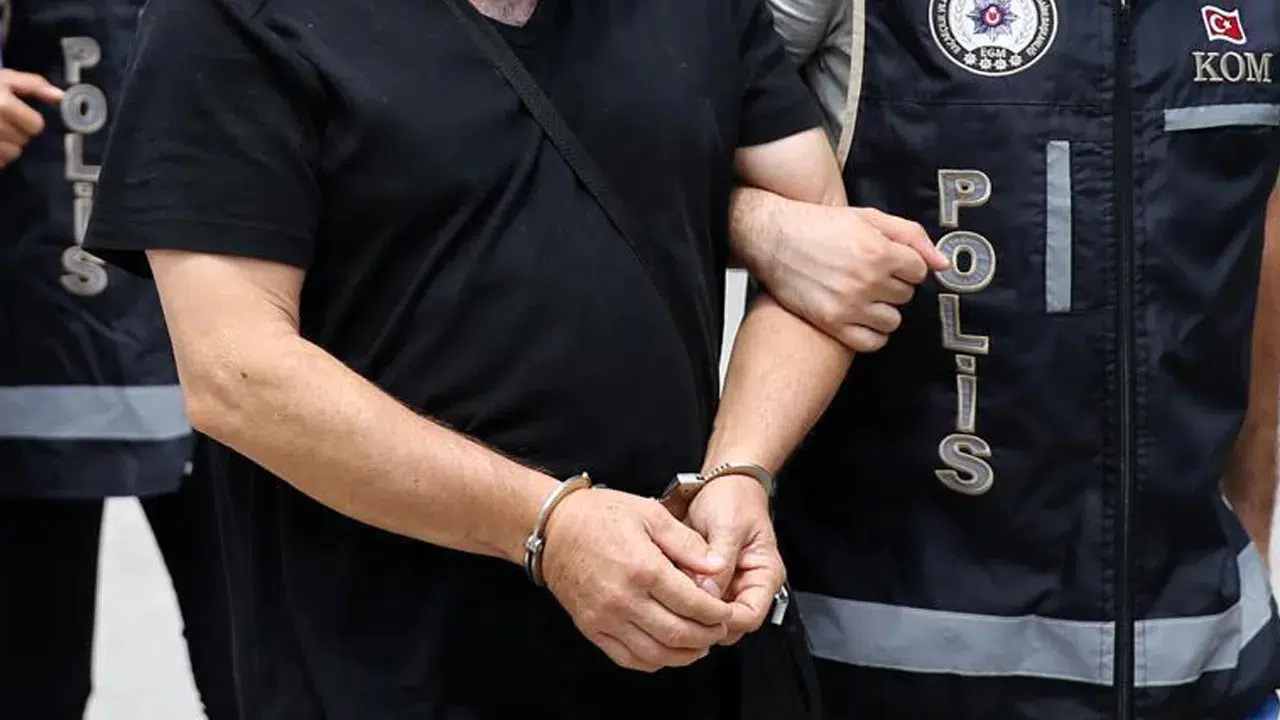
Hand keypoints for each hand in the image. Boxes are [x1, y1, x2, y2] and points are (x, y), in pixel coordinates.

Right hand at [0, 70, 63, 167]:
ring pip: (12, 155)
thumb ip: (33, 85)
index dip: (29, 120)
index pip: (36, 126)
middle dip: (16, 132)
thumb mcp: (3, 78)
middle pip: (24, 141)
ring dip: (6, 146)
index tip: (16, 113)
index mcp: (2, 105)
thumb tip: (61, 97)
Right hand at [541, 488, 733, 671]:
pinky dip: (654, 661)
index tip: (728, 613)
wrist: (554, 528)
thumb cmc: (601, 515)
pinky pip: (628, 658)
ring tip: (700, 645)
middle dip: (707, 636)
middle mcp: (624, 599)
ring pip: (655, 653)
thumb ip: (687, 544)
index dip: (717, 614)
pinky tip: (668, 652)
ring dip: (684, 654)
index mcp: (643, 569)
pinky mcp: (591, 628)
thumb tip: (718, 568)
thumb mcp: (651, 515)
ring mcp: (605, 618)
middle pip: (678, 633)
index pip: (692, 604)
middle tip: (719, 629)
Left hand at [683, 475, 782, 643]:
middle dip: (704, 619)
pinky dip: (683, 597)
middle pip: (729, 624)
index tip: (699, 614)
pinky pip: (697, 601)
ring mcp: (730, 586)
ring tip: (671, 592)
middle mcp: (749, 586)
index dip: (725, 621)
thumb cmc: (733, 497)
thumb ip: (720, 562)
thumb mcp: (728, 526)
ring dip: (691, 608)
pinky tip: (669, 585)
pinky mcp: (710, 582)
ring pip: (710, 616)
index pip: (750, 617)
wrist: (722, 482)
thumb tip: (708, 594)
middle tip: (677, 605)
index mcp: (765, 575)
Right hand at [758, 203, 949, 352]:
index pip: (919, 271)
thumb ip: (911, 236)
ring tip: (863, 296)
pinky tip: (861, 318)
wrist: (773, 238)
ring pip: (892, 320)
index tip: (888, 261)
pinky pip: (872, 342)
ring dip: (883, 309)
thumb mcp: (868, 218)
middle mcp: (866, 280)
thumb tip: (943, 263)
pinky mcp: (831, 323)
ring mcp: (849, 305)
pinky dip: (872, 333)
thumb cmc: (819, 225)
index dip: (906, 265)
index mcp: (878, 251)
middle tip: (869, 274)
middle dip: (893, 285)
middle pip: (906, 296)